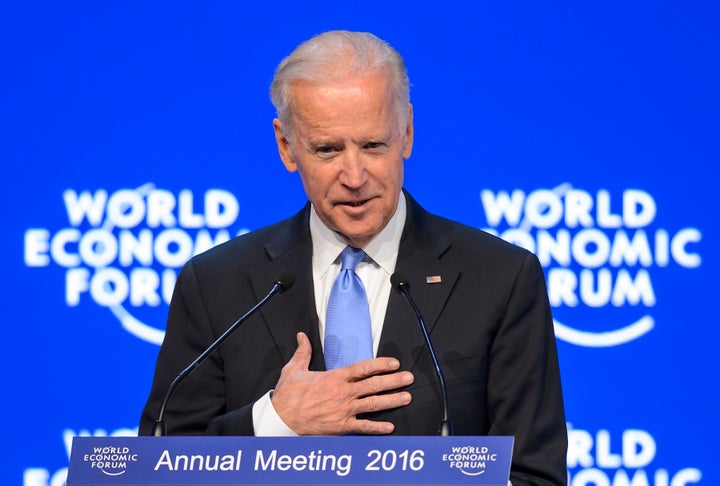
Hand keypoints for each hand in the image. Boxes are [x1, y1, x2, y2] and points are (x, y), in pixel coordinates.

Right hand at [271, 332, 413, 434]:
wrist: (281, 419)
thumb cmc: (287, 395)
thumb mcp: (294, 368)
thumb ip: (303, 351)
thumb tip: (302, 336)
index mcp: (334, 378)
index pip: (363, 368)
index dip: (381, 364)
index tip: (394, 363)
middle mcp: (342, 393)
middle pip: (374, 385)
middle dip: (393, 381)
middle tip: (408, 378)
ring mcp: (343, 410)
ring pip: (373, 404)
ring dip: (392, 400)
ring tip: (406, 397)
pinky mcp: (340, 426)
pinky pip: (363, 427)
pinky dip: (377, 428)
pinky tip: (389, 427)